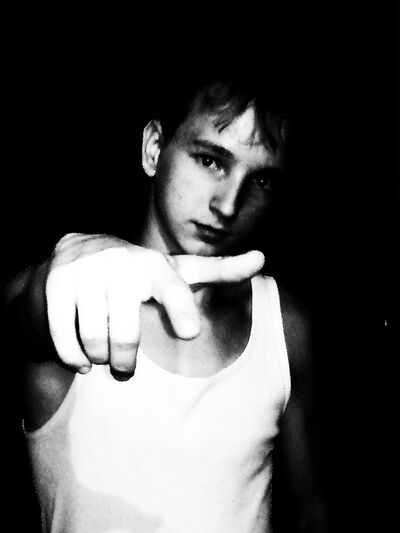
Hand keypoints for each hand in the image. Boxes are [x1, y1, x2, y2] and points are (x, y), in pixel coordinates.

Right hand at [46, 233, 264, 378]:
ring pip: (94, 339)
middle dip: (126, 361)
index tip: (189, 333)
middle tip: (126, 369)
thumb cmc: (134, 276)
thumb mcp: (174, 272)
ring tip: (102, 356)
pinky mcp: (53, 283)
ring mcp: (83, 270)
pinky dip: (72, 357)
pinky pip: (63, 338)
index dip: (180, 309)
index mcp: (153, 263)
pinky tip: (80, 358)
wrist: (70, 260)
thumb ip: (217, 270)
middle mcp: (118, 260)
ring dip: (100, 359)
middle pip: (127, 334)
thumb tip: (263, 258)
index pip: (171, 288)